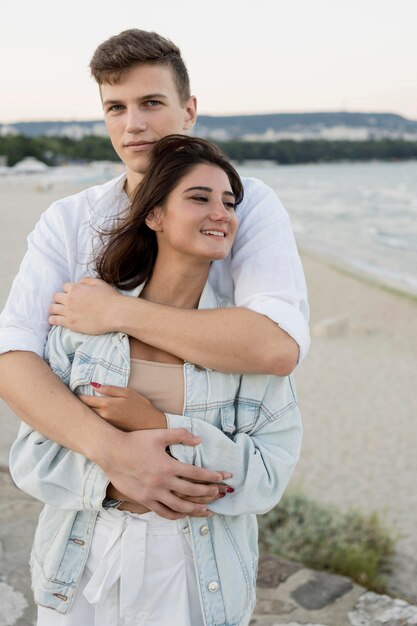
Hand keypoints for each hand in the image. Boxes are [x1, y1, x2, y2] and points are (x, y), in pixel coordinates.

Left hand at [48, 277, 119, 333]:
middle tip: (62, 303)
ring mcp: (69, 311)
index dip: (68, 290)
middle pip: (56, 297)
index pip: (65, 287)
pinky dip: (52, 319)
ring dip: (53, 309)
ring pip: (52, 308)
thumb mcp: (100, 283)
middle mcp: (70, 299)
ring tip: (55, 311)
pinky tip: (53, 320)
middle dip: (59, 299)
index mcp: (76, 288)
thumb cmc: (110, 298)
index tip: (71, 295)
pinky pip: (54, 320)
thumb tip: (79, 282)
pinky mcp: (70, 323)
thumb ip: (87, 280)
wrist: (115, 314)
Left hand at [79, 384, 166, 430]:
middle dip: (78, 407)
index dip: (77, 396)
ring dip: (84, 415)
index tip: (73, 394)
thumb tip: (93, 385)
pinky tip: (92, 420)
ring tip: (80, 410)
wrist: (152, 425)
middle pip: (84, 412)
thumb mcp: (128, 393)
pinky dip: (92, 422)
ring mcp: (106, 426)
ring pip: (89, 420)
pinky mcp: (109, 432)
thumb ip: (110, 389)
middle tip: (72, 402)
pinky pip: (96, 426)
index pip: (85, 400)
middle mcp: (103, 417)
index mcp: (107, 405)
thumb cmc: (141, 406)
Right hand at [102, 428, 232, 519]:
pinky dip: (175, 515)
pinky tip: (183, 514)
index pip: (196, 473)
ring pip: (179, 506)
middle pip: (192, 491)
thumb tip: (199, 440)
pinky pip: (162, 512)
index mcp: (169, 466)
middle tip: (220, 494)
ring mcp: (153, 493)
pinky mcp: (143, 499)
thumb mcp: (159, 434)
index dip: (212, 476)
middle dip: (209, 493)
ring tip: (208, 510)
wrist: (111, 452)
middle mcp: (163, 482)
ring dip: (196, 509)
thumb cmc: (135, 441)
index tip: (223, 477)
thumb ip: (181, 435)